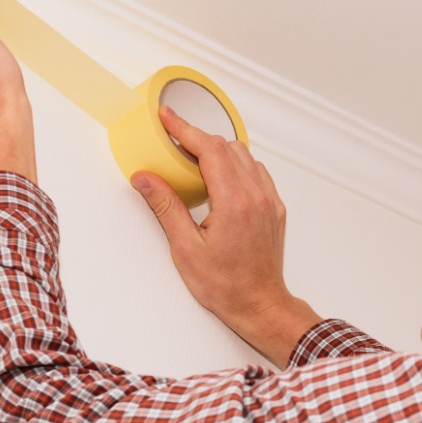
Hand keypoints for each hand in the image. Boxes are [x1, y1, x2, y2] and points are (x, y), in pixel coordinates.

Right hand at [132, 107, 321, 367]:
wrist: (259, 305)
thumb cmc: (226, 286)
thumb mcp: (185, 248)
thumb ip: (166, 206)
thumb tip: (146, 178)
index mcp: (233, 203)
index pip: (209, 149)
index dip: (185, 129)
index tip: (167, 118)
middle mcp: (256, 196)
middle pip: (227, 147)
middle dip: (197, 138)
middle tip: (172, 140)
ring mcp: (269, 201)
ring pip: (244, 156)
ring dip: (218, 150)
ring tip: (192, 158)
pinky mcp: (275, 207)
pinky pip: (256, 171)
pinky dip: (236, 164)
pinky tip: (219, 176)